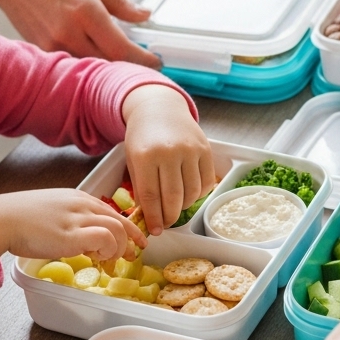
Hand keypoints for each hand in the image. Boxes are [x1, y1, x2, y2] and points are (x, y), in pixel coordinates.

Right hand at [0, 0, 161, 65]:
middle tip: (143, 63)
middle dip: (128, 66)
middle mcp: (68, 32)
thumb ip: (120, 1)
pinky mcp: (42, 49)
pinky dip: (87, 62)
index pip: (121, 49)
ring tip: (123, 60)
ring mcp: (52, 44)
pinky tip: (96, 54)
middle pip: (108, 64)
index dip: (142, 60)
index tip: (155, 61)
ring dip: (108, 67)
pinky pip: (71, 63)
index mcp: (85, 11)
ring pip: (89, 67)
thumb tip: (144, 15)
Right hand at [0, 187, 145, 270]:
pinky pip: (105, 239)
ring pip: (116, 229)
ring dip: (118, 248)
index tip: (134, 240)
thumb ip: (69, 222)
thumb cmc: (18, 218)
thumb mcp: (51, 212)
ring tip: (108, 260)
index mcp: (77, 197)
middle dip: (131, 239)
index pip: (111, 211)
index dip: (126, 227)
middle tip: (132, 254)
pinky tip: (98, 258)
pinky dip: (108, 250)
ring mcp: (77, 219)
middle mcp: (81, 205)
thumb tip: (82, 241)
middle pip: (119, 220)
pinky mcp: (72, 235)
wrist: (1, 219)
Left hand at [122, 84, 215, 233]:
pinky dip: (197, 195)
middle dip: (169, 217)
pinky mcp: (206, 150)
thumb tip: (151, 217)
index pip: (150, 196)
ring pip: (191, 193)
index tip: (155, 230)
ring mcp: (190, 150)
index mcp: (145, 156)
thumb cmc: (143, 137)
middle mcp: (169, 152)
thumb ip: (142, 187)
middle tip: (166, 224)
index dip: (153, 218)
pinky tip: (188, 194)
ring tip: (175, 208)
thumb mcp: (133, 159)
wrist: (160, 108)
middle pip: (173, 198)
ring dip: (184, 207)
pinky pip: (205, 183)